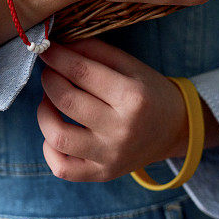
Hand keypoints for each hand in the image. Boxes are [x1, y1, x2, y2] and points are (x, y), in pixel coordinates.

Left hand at [37, 38, 189, 181]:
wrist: (175, 130)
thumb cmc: (149, 92)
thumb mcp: (131, 65)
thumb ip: (96, 51)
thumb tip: (60, 45)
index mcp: (133, 97)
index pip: (81, 71)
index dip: (57, 56)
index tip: (46, 47)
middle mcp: (122, 129)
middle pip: (66, 100)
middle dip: (49, 79)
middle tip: (50, 71)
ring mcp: (111, 156)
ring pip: (58, 136)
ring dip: (44, 112)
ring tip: (50, 100)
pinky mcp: (102, 174)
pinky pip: (62, 168)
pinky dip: (49, 147)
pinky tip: (56, 130)